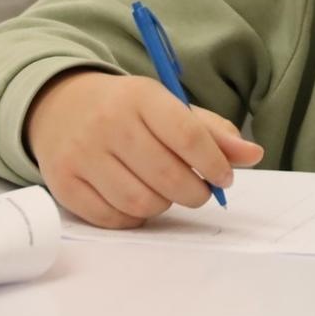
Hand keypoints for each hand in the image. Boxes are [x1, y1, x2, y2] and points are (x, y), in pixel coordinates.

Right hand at [26, 70, 262, 228]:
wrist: (61, 106)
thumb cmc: (129, 110)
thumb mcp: (170, 107)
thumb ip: (214, 133)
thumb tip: (253, 155)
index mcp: (141, 97)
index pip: (188, 136)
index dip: (215, 164)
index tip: (224, 177)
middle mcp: (108, 124)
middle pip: (167, 175)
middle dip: (195, 192)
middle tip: (200, 191)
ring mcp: (81, 155)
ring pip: (140, 201)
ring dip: (164, 205)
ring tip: (166, 192)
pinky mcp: (63, 183)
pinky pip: (112, 218)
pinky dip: (134, 217)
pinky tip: (138, 200)